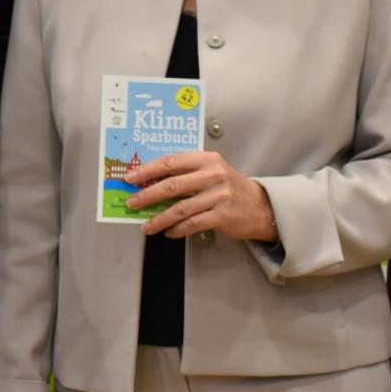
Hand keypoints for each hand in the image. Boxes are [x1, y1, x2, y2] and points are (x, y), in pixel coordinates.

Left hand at [126, 150, 275, 240]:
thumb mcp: (211, 171)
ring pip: (180, 208)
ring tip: (146, 226)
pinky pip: (192, 223)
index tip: (131, 178)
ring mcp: (218, 195)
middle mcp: (213, 175)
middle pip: (172, 185)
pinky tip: (168, 232)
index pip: (170, 162)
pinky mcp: (222, 215)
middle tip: (132, 203)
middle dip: (147, 195)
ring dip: (159, 219)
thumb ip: (186, 172)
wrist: (260, 206)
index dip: (148, 170)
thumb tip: (151, 181)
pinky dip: (177, 229)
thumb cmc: (229, 187)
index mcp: (207, 159)